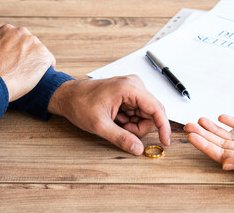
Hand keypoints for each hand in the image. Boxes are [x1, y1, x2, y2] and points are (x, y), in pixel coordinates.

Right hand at [0, 21, 55, 101]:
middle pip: (30, 44)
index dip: (15, 51)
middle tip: (18, 68)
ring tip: (26, 73)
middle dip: (26, 54)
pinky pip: (50, 61)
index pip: (18, 38)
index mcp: (8, 29)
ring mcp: (35, 44)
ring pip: (39, 52)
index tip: (11, 60)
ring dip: (35, 61)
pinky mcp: (45, 56)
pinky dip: (46, 68)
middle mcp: (23, 33)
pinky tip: (37, 75)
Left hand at [48, 75, 170, 154]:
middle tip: (122, 130)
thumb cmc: (80, 103)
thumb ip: (121, 138)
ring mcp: (133, 88)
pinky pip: (139, 112)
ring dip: (133, 125)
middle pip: (152, 114)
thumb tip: (138, 149)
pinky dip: (130, 121)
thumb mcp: (99, 125)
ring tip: (115, 123)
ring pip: (146, 115)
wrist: (68, 96)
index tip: (165, 141)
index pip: (157, 109)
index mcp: (130, 88)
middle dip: (139, 127)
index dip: (163, 127)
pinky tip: (116, 119)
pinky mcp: (130, 94)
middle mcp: (135, 85)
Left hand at [184, 115, 233, 174]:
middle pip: (223, 144)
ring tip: (201, 119)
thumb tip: (225, 166)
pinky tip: (222, 117)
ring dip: (216, 128)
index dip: (206, 146)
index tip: (192, 137)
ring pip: (231, 135)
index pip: (222, 155)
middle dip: (205, 135)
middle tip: (190, 125)